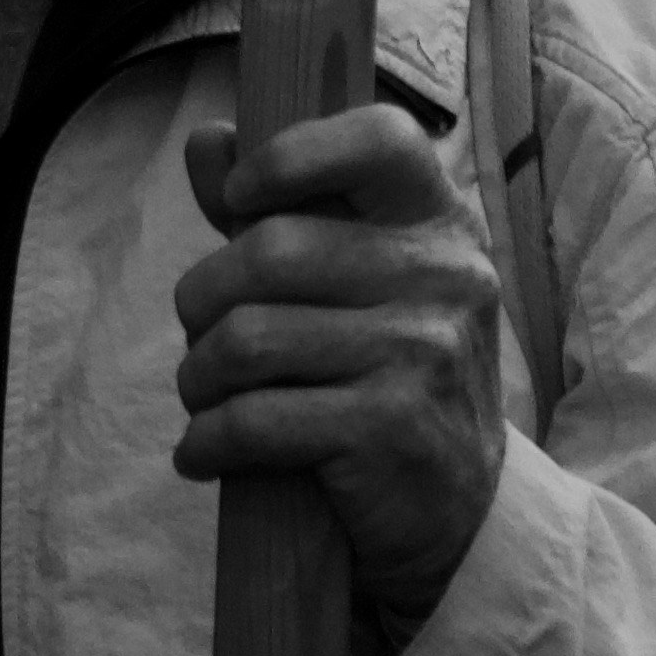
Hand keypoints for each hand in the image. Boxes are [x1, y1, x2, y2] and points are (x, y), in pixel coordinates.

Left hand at [174, 95, 506, 645]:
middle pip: (270, 250)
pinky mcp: (392, 429)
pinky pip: (255, 419)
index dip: (292, 156)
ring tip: (201, 396)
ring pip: (248, 338)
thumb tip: (206, 140)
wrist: (458, 516)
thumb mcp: (357, 286)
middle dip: (202, 299)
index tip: (238, 199)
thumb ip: (283, 211)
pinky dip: (207, 440)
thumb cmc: (389, 380)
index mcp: (441, 223)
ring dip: (197, 375)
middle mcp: (445, 276)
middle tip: (198, 335)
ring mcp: (424, 352)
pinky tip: (204, 452)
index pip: (380, 139)